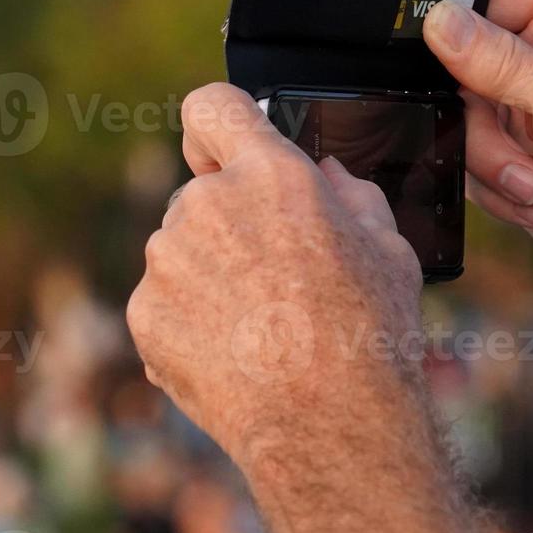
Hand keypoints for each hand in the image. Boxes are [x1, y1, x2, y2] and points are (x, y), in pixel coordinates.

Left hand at [126, 83, 425, 461]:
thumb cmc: (369, 335)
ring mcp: (168, 260)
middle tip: (276, 279)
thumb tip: (327, 175)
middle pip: (204, 192)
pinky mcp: (143, 313)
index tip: (226, 148)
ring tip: (261, 330)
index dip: (219, 124)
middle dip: (231, 224)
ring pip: (182, 251)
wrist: (327, 427)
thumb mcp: (389, 248)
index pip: (213, 106)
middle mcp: (207, 204)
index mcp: (271, 174)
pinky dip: (188, 323)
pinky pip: (162, 303)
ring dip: (209, 276)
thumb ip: (350, 195)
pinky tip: (234, 357)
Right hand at [423, 0, 532, 312]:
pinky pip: (466, 168)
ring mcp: (527, 118)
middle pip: (457, 64)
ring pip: (458, 121)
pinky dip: (494, 191)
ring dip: (489, 160)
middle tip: (511, 145)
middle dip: (476, 114)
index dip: (451, 11)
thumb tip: (438, 19)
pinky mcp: (515, 168)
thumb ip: (505, 62)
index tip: (421, 38)